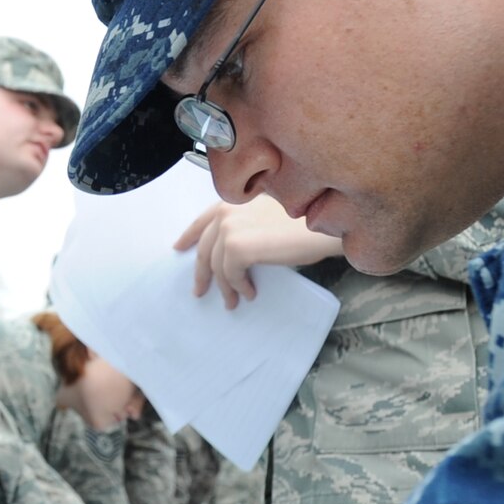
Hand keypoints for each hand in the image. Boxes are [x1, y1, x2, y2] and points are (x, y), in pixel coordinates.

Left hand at [174, 199, 342, 309]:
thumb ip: (244, 225)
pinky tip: (249, 293)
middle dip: (202, 273)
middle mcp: (226, 211)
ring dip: (226, 287)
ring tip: (234, 301)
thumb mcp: (266, 217)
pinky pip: (230, 275)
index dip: (189, 236)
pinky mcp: (238, 247)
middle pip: (205, 248)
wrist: (324, 227)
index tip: (179, 248)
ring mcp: (230, 228)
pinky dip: (238, 287)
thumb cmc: (305, 223)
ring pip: (217, 266)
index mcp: (233, 201)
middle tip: (200, 291)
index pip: (202, 220)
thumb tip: (229, 253)